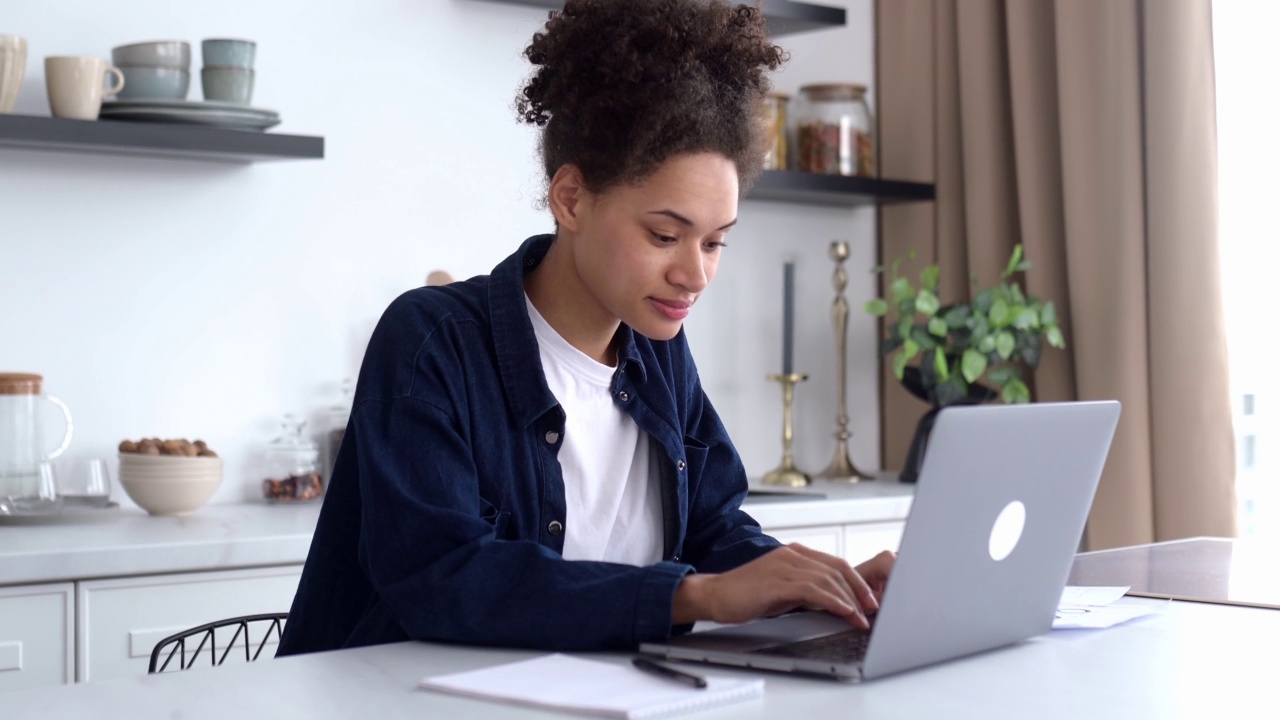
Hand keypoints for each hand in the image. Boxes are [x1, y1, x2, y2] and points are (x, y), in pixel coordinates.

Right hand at [672, 545, 893, 629]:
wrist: (715, 595)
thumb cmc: (746, 594)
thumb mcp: (782, 589)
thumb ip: (805, 590)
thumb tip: (832, 603)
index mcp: (795, 554)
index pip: (834, 564)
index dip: (856, 581)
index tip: (869, 599)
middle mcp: (792, 555)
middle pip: (837, 569)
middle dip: (859, 590)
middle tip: (873, 609)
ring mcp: (785, 566)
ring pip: (828, 579)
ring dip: (850, 600)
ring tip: (862, 617)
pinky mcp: (778, 581)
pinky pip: (813, 590)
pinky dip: (833, 601)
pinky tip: (844, 612)